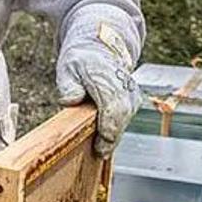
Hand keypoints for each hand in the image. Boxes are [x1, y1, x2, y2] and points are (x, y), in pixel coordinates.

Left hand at [55, 15, 141, 156]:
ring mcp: (131, 92)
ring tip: (99, 146)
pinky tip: (104, 136)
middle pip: (121, 118)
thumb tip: (70, 100)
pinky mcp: (134, 99)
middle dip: (110, 139)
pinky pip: (126, 118)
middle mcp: (124, 85)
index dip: (107, 132)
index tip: (99, 149)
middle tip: (98, 153)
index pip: (113, 109)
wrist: (100, 49)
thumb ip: (68, 86)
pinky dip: (115, 128)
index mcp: (106, 77)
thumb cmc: (81, 61)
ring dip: (113, 134)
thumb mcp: (67, 68)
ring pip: (125, 120)